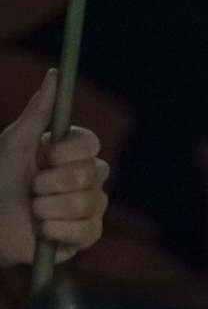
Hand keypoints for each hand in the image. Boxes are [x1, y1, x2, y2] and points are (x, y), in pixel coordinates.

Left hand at [0, 71, 107, 266]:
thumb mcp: (15, 142)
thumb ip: (39, 111)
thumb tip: (54, 74)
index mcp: (72, 153)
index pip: (92, 144)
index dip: (69, 152)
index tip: (45, 156)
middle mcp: (87, 178)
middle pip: (91, 175)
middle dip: (52, 183)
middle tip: (32, 187)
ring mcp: (90, 207)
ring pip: (87, 204)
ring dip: (48, 208)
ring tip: (32, 211)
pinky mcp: (87, 234)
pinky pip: (86, 230)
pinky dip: (57, 230)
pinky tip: (42, 229)